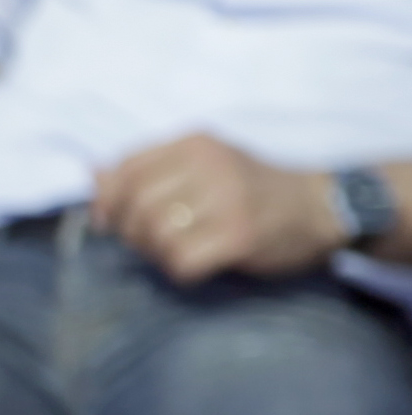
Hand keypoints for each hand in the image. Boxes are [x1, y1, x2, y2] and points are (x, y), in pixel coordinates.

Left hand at [93, 133, 352, 286]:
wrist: (323, 206)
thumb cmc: (253, 189)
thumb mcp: (204, 165)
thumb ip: (149, 169)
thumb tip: (91, 175)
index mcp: (195, 143)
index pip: (125, 170)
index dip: (107, 201)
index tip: (110, 221)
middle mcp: (210, 166)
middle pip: (135, 205)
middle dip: (131, 232)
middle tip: (150, 243)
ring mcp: (227, 200)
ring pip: (154, 234)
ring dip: (155, 253)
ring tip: (177, 252)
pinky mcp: (239, 236)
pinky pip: (181, 261)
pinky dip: (180, 270)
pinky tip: (198, 265)